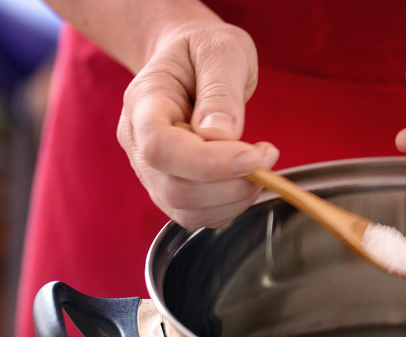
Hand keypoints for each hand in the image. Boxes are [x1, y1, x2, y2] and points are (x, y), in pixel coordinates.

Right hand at [116, 22, 278, 229]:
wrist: (191, 61)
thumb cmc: (204, 50)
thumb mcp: (221, 50)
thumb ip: (220, 89)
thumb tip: (221, 134)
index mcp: (143, 103)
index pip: (160, 148)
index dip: (208, 163)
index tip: (253, 156)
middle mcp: (139, 143)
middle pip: (175, 189)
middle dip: (232, 183)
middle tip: (267, 154)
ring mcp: (152, 171)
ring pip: (188, 210)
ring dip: (236, 197)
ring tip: (260, 163)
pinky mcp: (173, 189)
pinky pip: (199, 217)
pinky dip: (231, 206)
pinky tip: (246, 177)